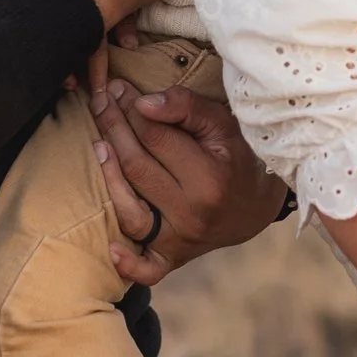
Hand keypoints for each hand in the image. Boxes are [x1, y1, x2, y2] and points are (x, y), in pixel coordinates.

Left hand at [90, 83, 286, 284]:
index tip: (117, 88)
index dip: (131, 108)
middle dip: (113, 130)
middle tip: (101, 102)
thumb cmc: (238, 155)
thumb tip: (142, 103)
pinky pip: (147, 268)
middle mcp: (192, 213)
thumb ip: (184, 108)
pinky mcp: (174, 257)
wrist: (258, 204)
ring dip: (108, 178)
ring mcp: (181, 239)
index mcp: (209, 178)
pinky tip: (110, 247)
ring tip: (98, 144)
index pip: (155, 137)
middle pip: (137, 168)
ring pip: (130, 213)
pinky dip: (127, 263)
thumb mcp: (223, 123)